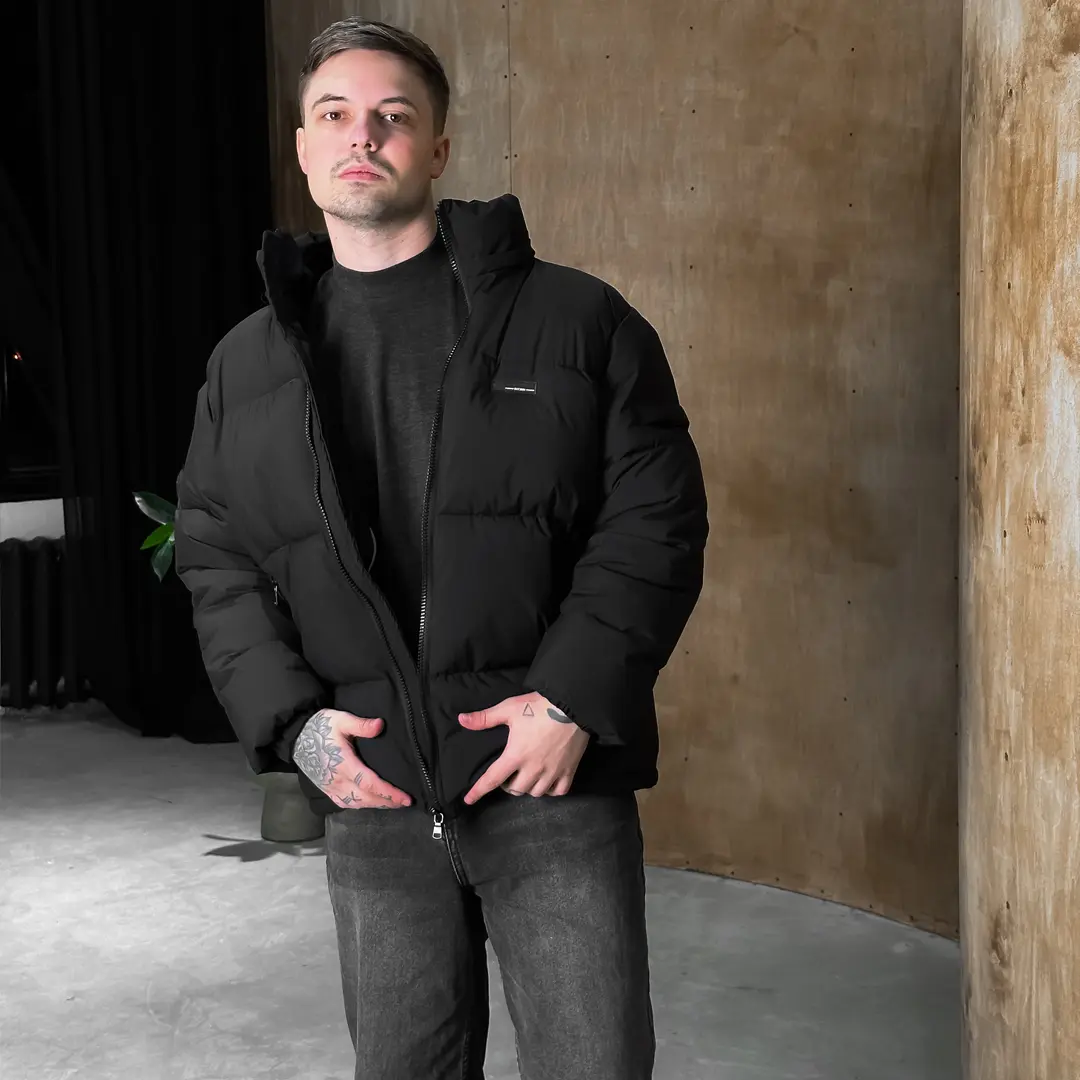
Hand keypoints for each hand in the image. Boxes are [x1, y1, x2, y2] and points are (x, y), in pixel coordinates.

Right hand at [292, 709, 412, 809]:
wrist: (297, 736)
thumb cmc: (321, 727)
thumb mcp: (341, 719)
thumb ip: (360, 724)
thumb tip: (380, 725)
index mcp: (343, 765)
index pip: (370, 784)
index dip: (388, 793)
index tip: (405, 798)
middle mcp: (337, 780)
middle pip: (366, 798)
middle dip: (387, 802)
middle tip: (405, 802)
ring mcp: (330, 787)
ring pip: (356, 803)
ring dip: (375, 805)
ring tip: (392, 803)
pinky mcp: (326, 789)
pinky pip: (345, 803)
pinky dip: (361, 806)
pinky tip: (370, 803)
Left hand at [458, 693, 589, 804]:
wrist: (572, 705)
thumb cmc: (539, 706)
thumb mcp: (509, 708)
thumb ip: (485, 718)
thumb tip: (461, 720)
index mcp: (515, 755)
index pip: (492, 779)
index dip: (478, 791)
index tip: (468, 800)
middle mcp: (533, 768)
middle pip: (515, 789)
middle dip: (507, 785)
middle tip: (507, 774)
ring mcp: (552, 772)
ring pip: (535, 792)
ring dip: (527, 788)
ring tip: (525, 777)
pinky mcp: (569, 770)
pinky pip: (557, 791)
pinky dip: (549, 790)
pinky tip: (546, 782)